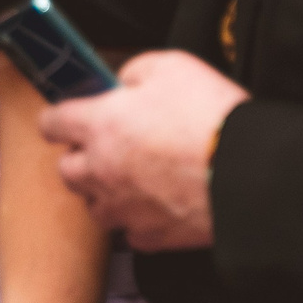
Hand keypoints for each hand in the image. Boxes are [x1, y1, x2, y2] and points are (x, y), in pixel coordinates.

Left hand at [35, 50, 249, 250]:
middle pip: (67, 170)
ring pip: (94, 206)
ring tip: (130, 179)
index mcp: (100, 125)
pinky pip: (131, 232)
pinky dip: (138, 220)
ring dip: (104, 192)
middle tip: (104, 146)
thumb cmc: (210, 115)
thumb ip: (134, 72)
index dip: (58, 118)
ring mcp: (125, 208)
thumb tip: (123, 84)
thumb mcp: (170, 66)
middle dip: (79, 157)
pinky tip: (156, 205)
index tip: (66, 117)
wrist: (250, 172)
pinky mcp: (153, 236)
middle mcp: (103, 170)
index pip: (52, 123)